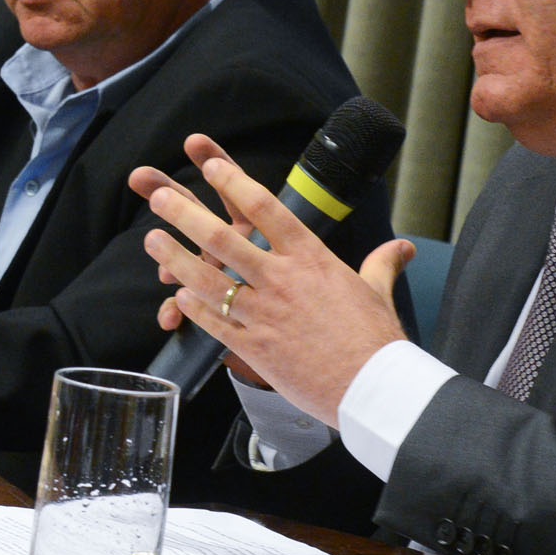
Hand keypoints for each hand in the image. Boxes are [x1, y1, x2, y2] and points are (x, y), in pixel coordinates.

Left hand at [131, 134, 412, 424]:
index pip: (266, 209)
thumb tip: (402, 248)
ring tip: (152, 239)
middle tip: (160, 196)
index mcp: (312, 259)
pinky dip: (193, 307)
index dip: (234, 183)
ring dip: (175, 258)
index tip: (211, 165)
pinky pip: (214, 322)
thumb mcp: (378, 293)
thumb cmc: (377, 340)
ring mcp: (265, 314)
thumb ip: (381, 264)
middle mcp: (283, 280)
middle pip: (224, 239)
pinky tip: (177, 296)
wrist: (374, 389)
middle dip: (187, 214)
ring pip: (208, 279)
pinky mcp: (255, 347)